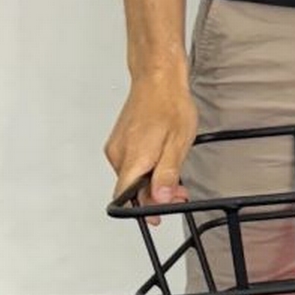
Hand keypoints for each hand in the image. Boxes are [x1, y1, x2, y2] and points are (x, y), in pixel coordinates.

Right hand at [104, 66, 195, 212]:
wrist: (158, 79)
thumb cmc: (169, 105)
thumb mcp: (178, 144)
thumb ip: (166, 175)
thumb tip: (161, 199)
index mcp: (133, 158)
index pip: (125, 197)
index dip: (141, 210)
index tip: (156, 215)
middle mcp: (118, 154)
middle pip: (130, 188)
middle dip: (154, 195)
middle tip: (178, 193)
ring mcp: (116, 147)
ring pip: (131, 176)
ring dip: (151, 180)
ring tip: (174, 173)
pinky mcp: (119, 141)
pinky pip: (130, 163)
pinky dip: (145, 167)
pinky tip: (161, 159)